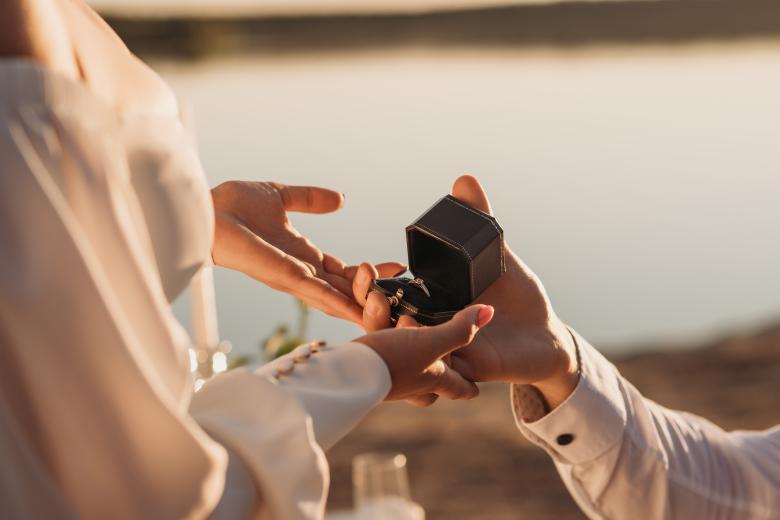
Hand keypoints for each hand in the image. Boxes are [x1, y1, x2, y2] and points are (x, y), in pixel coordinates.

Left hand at [211, 181, 403, 324]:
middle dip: (375, 294)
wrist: (208, 210)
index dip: (370, 272)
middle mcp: (302, 271)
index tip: (397, 266)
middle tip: (406, 291)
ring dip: (364, 304)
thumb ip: (311, 199)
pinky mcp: (285, 277)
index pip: (344, 270)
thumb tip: (340, 199)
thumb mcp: (281, 196)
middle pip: (347, 290)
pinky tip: (362, 312)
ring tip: (393, 309)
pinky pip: (319, 294)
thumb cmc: (233, 206)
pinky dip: (341, 304)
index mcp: (303, 255)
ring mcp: (295, 278)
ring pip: (338, 298)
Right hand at [355, 304, 494, 401]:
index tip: (476, 390)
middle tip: (443, 356)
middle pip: (433, 386)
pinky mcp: (368, 367)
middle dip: (438, 374)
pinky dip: (384, 332)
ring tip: (406, 320)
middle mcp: (413, 383)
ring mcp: (390, 377)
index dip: (469, 388)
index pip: (459, 388)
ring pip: (407, 366)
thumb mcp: (430, 342)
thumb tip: (489, 313)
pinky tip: (379, 318)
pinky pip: (383, 351)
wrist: (347, 373)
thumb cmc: (394, 362)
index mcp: (434, 380)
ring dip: (408, 340)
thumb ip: (459, 329)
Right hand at [356, 176, 579, 409]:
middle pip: (388, 324)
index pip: (388, 297)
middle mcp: (431, 331)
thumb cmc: (518, 297)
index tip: (363, 268)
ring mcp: (448, 352)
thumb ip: (479, 221)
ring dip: (398, 331)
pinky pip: (446, 367)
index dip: (368, 286)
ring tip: (395, 312)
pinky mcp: (470, 368)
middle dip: (372, 308)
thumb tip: (464, 179)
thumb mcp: (495, 255)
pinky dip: (436, 352)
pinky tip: (431, 337)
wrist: (547, 335)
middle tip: (369, 289)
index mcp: (429, 305)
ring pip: (410, 348)